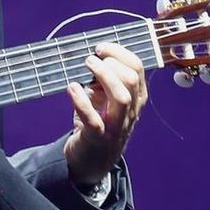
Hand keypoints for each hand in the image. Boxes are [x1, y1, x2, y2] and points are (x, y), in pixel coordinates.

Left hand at [63, 42, 146, 187]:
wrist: (92, 161)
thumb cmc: (98, 123)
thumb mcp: (106, 100)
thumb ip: (104, 81)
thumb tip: (93, 57)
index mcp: (136, 98)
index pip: (138, 69)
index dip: (120, 53)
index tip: (101, 48)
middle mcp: (131, 112)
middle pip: (132, 80)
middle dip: (112, 63)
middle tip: (91, 58)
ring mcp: (116, 126)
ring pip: (122, 97)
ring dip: (104, 76)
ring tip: (87, 65)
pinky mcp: (98, 138)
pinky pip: (94, 119)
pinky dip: (82, 101)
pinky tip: (71, 87)